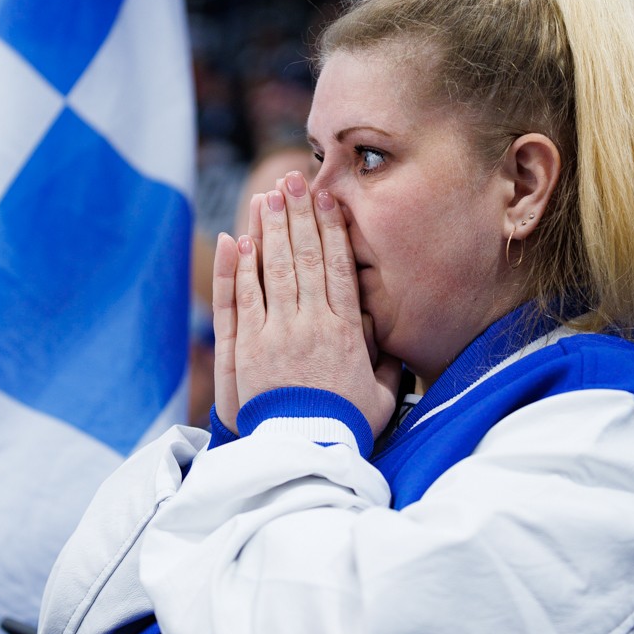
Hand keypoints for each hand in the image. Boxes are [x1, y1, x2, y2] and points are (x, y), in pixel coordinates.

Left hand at [213, 171, 401, 437]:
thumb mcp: (381, 395)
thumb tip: (391, 338)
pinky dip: (243, 266)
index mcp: (346, 330)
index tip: (328, 199)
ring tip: (267, 195)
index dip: (332, 228)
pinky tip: (242, 238)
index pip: (338, 266)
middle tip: (293, 180)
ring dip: (271, 229)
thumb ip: (385, 363)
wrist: (307, 452)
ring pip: (275, 269)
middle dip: (299, 214)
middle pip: (305, 256)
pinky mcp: (248, 347)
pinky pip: (245, 298)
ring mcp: (277, 333)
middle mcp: (312, 323)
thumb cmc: (346, 427)